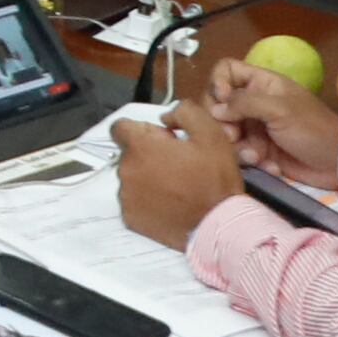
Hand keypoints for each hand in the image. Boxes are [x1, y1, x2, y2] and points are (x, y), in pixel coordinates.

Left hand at [111, 98, 247, 247]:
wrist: (218, 224)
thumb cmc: (214, 177)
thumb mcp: (210, 133)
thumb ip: (184, 112)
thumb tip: (164, 117)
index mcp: (138, 147)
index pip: (120, 127)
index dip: (141, 130)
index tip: (162, 140)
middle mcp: (124, 170)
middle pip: (128, 153)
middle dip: (147, 154)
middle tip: (176, 165)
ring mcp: (125, 197)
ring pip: (131, 178)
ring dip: (146, 177)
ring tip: (174, 187)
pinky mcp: (129, 218)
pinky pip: (133, 201)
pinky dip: (146, 200)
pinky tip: (168, 204)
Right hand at [201, 53, 337, 184]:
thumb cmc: (313, 129)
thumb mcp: (280, 110)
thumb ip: (244, 103)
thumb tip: (214, 110)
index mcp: (262, 84)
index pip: (226, 70)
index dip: (217, 83)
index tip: (222, 100)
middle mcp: (254, 103)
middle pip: (217, 104)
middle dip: (222, 122)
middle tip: (233, 136)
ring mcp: (254, 127)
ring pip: (225, 131)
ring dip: (238, 146)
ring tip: (256, 156)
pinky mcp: (257, 149)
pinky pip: (239, 152)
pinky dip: (251, 160)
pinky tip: (269, 166)